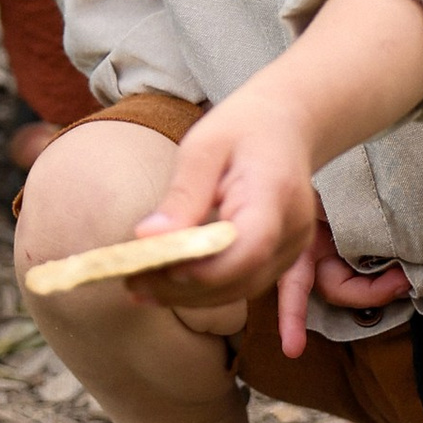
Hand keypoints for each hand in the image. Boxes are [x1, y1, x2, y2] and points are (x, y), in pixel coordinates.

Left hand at [122, 88, 323, 352]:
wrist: (288, 124)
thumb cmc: (242, 129)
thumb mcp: (204, 148)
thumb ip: (181, 196)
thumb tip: (146, 239)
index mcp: (275, 195)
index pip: (244, 249)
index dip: (197, 268)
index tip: (148, 265)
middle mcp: (293, 231)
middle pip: (238, 278)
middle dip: (181, 288)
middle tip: (129, 283)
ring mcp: (293, 249)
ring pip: (240, 290)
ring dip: (189, 295)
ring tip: (138, 287)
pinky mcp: (283, 258)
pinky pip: (247, 287)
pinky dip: (207, 291)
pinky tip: (169, 298)